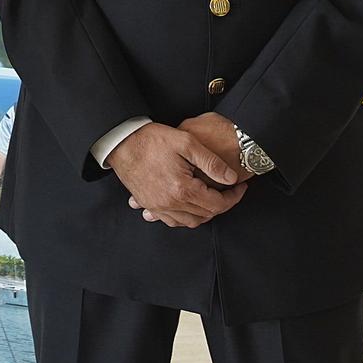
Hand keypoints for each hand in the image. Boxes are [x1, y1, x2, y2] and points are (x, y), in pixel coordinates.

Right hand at [107, 123, 243, 228]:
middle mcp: (170, 204)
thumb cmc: (152, 139)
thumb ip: (211, 162)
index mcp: (182, 190)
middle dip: (222, 204)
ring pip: (190, 222)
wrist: (121, 142)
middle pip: (206, 215)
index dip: (234, 197)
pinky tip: (189, 206)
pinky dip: (185, 217)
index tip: (240, 187)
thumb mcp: (186, 142)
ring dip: (205, 213)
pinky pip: (172, 221)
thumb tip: (231, 178)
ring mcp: (157, 207)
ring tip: (212, 198)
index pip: (218, 204)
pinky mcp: (149, 204)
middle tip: (229, 190)